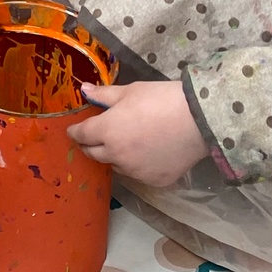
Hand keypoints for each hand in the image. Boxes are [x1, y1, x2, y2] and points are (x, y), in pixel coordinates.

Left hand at [67, 80, 207, 187]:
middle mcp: (117, 155)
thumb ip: (104, 95)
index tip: (74, 130)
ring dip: (114, 155)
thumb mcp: (130, 91)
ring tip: (126, 142)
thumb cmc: (161, 99)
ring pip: (116, 165)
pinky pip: (137, 174)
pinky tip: (147, 152)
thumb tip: (83, 90)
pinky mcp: (153, 181)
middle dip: (90, 145)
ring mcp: (135, 171)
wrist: (198, 120)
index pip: (81, 135)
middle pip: (93, 154)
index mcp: (107, 131)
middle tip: (93, 137)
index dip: (75, 132)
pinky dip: (137, 165)